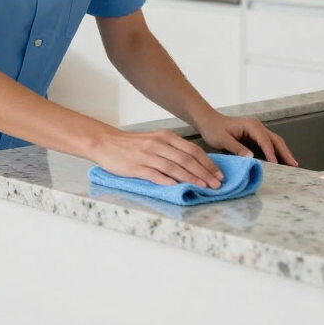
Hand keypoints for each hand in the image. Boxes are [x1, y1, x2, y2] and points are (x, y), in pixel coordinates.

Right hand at [93, 128, 224, 189]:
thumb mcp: (153, 139)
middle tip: (217, 184)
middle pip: (187, 159)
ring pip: (175, 167)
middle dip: (205, 173)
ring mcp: (147, 156)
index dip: (207, 163)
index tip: (218, 174)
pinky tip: (180, 188)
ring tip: (204, 187)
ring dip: (192, 179)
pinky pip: (156, 175)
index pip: (192, 149)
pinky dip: (169, 182)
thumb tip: (194, 164)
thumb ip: (171, 149)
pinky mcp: (137, 167)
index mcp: (164, 136)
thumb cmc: (131, 144)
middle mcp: (158, 144)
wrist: (105, 143)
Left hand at [197, 112, 298, 165]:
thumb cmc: (213, 129)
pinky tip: (281, 161)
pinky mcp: (255, 136)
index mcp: (250, 125)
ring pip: (274, 142)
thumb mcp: (222, 139)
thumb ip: (236, 148)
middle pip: (274, 140)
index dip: (271, 153)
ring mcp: (257, 131)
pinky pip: (268, 144)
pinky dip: (276, 152)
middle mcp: (256, 126)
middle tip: (294, 165)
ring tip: (292, 165)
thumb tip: (251, 157)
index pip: (264, 140)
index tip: (276, 164)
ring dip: (283, 152)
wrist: (208, 121)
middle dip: (285, 152)